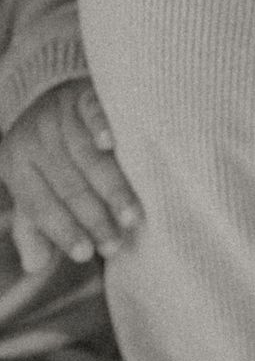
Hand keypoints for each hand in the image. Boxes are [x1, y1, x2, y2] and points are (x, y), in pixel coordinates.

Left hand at [0, 81, 141, 274]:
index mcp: (16, 164)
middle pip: (67, 185)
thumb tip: (34, 266)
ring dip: (110, 188)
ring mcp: (59, 115)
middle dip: (94, 218)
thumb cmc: (51, 156)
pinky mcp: (82, 95)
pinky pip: (91, 111)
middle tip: (116, 244)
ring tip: (132, 217)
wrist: (53, 94)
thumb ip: (34, 226)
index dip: (63, 231)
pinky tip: (110, 144)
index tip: (87, 254)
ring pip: (85, 157)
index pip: (39, 204)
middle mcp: (35, 139)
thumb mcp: (33, 188)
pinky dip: (100, 125)